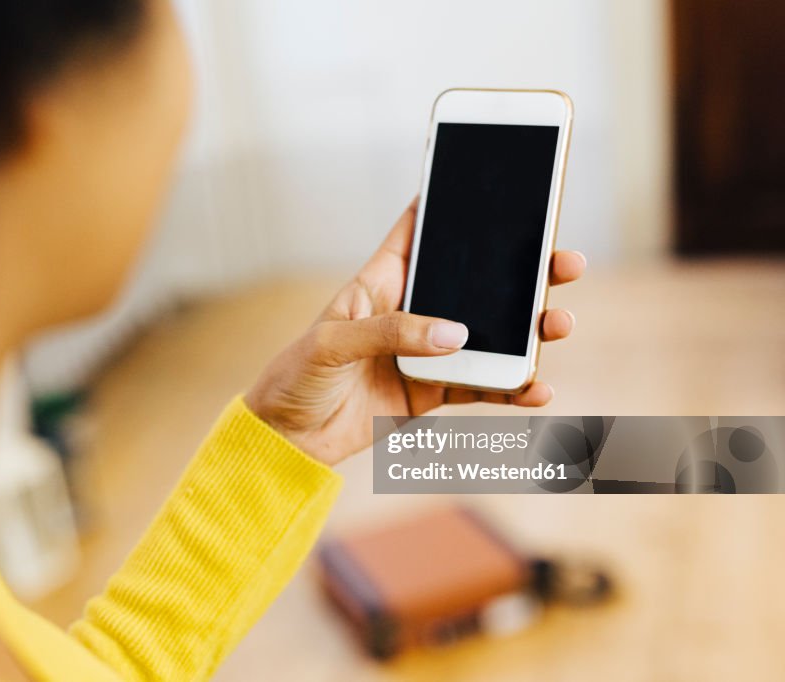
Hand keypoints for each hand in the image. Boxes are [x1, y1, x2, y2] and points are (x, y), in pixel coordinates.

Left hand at [244, 199, 585, 465]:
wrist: (287, 440)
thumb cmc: (295, 377)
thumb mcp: (331, 344)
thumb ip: (391, 333)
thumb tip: (456, 334)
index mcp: (379, 283)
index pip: (417, 232)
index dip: (449, 203)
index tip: (493, 177)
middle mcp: (410, 312)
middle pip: (474, 282)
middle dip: (521, 270)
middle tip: (562, 261)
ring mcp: (427, 353)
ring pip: (490, 333)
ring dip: (529, 329)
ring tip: (559, 324)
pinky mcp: (434, 392)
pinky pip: (483, 386)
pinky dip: (513, 387)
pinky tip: (537, 387)